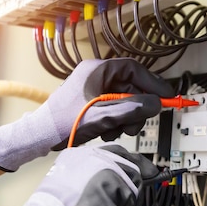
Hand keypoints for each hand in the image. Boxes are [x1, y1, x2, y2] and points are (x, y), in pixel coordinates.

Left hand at [0, 58, 173, 171]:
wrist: (40, 136)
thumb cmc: (63, 122)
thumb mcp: (102, 116)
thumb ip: (131, 109)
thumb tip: (156, 104)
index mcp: (97, 70)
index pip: (133, 69)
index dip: (152, 82)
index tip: (166, 96)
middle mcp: (96, 77)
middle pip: (131, 87)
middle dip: (136, 108)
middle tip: (137, 125)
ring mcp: (94, 90)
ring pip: (124, 101)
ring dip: (126, 118)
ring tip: (116, 131)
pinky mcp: (92, 104)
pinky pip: (114, 110)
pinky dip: (116, 122)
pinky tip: (107, 133)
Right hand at [0, 143, 158, 205]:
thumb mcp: (71, 185)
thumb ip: (95, 179)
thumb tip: (124, 184)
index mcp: (80, 154)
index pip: (116, 153)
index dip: (134, 164)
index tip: (149, 172)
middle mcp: (94, 154)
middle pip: (131, 165)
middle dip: (135, 187)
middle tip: (133, 200)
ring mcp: (105, 166)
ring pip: (134, 185)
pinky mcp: (114, 181)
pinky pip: (132, 201)